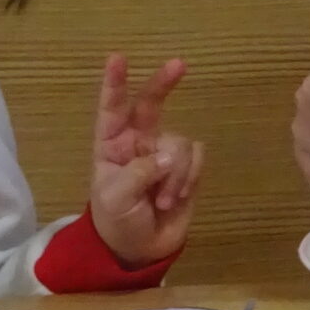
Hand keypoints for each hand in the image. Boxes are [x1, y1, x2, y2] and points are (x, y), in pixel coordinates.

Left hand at [89, 54, 203, 266]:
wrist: (140, 251)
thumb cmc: (116, 221)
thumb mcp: (115, 198)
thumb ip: (139, 173)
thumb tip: (169, 157)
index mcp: (112, 145)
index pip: (112, 109)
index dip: (115, 83)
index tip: (117, 58)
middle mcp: (139, 142)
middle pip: (152, 105)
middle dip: (164, 84)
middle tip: (179, 65)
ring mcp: (165, 154)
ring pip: (180, 143)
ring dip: (175, 173)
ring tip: (163, 200)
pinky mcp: (188, 168)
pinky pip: (197, 157)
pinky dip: (189, 178)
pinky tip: (176, 197)